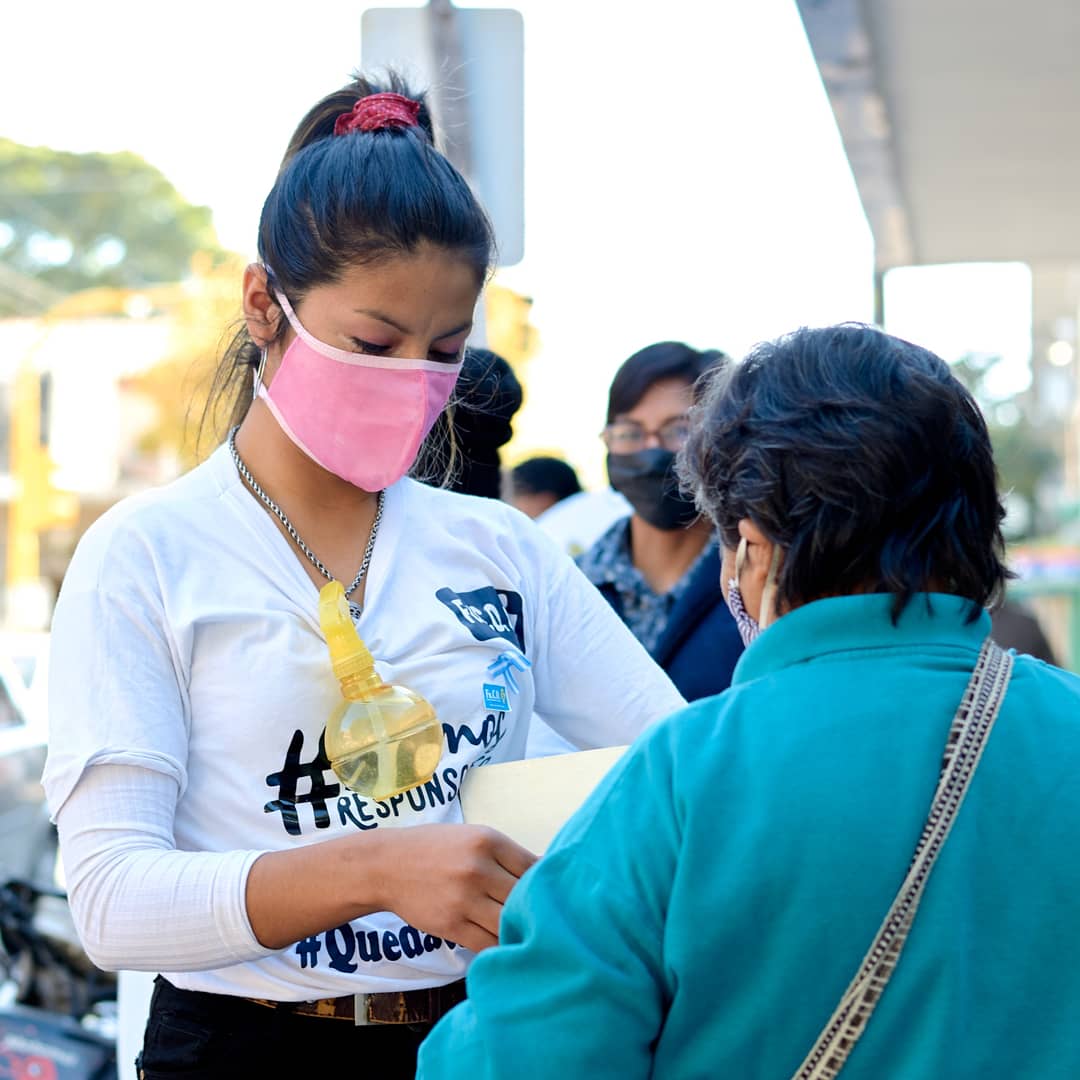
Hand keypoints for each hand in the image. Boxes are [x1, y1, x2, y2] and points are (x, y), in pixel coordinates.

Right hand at [373, 825, 536, 952]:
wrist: (387, 865)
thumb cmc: (436, 849)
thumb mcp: (473, 837)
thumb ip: (508, 854)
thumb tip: (550, 870)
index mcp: (488, 841)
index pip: (534, 867)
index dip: (547, 883)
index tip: (552, 893)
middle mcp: (478, 868)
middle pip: (525, 897)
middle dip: (537, 909)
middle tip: (546, 918)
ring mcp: (464, 898)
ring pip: (509, 923)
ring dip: (520, 931)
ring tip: (528, 934)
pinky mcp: (451, 925)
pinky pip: (488, 944)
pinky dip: (500, 947)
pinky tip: (505, 945)